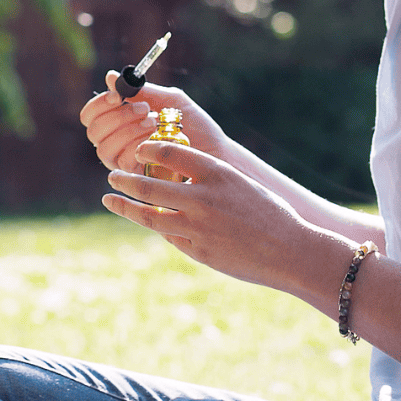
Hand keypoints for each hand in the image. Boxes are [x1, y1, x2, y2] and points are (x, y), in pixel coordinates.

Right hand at [79, 71, 231, 174]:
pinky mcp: (135, 178)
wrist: (217, 153)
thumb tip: (111, 77)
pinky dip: (136, 146)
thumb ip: (142, 91)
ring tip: (154, 122)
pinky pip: (121, 161)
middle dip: (116, 116)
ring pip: (104, 147)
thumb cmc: (196, 126)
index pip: (92, 115)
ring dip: (127, 130)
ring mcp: (125, 161)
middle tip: (144, 108)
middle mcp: (118, 142)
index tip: (117, 95)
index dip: (99, 104)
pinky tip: (156, 140)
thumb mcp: (171, 101)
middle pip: (93, 131)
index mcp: (122, 122)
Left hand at [102, 139, 316, 293]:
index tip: (138, 150)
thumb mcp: (239, 182)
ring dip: (124, 206)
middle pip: (148, 185)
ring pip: (148, 215)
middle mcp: (202, 197)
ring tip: (110, 199)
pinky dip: (157, 227)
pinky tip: (147, 221)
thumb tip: (174, 173)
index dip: (148, 149)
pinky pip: (169, 236)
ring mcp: (197, 227)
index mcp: (216, 173)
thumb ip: (207, 178)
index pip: (169, 152)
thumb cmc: (268, 212)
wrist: (290, 250)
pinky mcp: (198, 251)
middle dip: (124, 180)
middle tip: (112, 175)